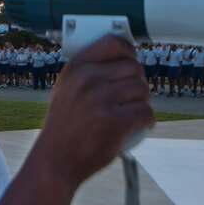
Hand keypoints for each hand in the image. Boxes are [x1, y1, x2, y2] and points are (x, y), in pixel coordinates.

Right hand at [32, 35, 153, 189]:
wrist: (55, 161)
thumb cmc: (64, 127)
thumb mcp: (65, 90)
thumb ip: (86, 72)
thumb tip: (119, 57)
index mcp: (76, 68)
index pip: (113, 43)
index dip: (129, 51)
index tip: (132, 60)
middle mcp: (88, 79)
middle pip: (133, 67)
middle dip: (139, 81)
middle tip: (134, 95)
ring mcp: (101, 100)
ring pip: (142, 89)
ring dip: (144, 101)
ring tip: (135, 110)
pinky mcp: (115, 122)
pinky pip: (145, 112)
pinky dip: (148, 119)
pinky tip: (143, 124)